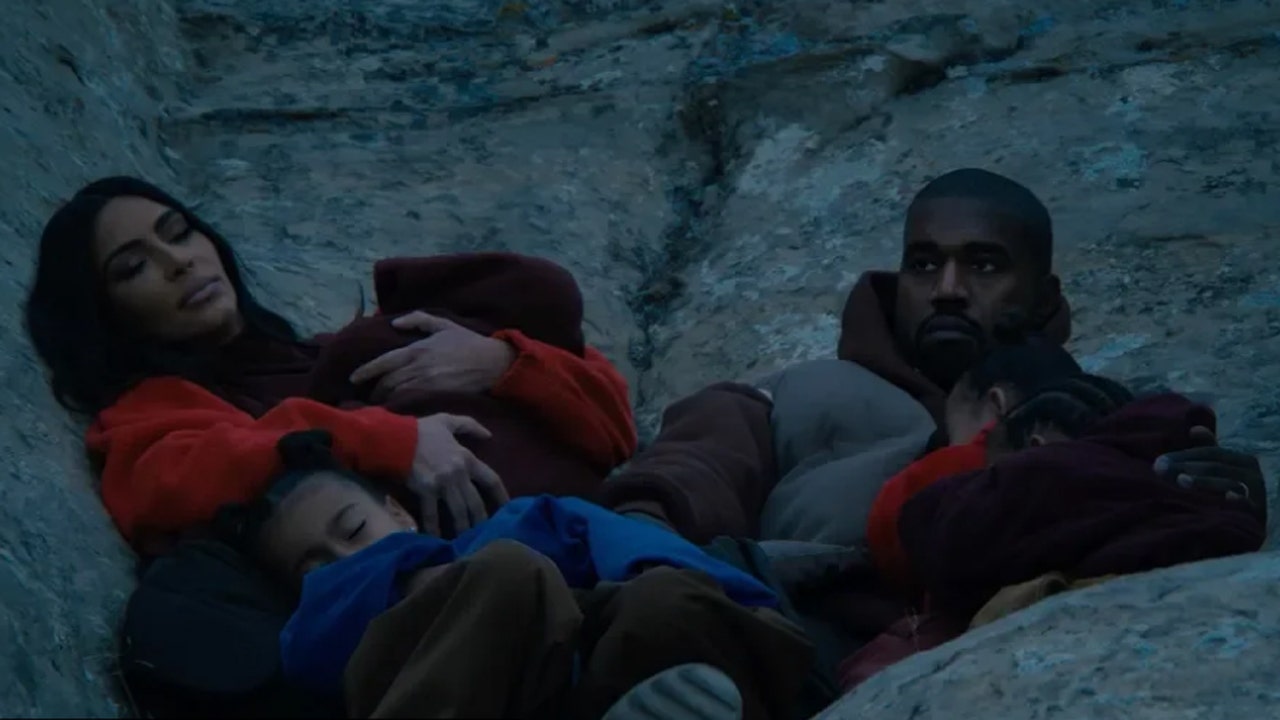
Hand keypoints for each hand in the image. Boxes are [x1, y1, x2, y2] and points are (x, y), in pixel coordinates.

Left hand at [349, 312, 516, 403]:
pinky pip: (410, 403)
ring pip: (395, 394)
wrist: (492, 363)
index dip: (365, 371)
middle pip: (386, 382)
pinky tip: (395, 409)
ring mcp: (426, 384)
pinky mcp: (435, 396)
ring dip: (384, 400)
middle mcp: (417, 367)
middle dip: (373, 390)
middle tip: (367, 395)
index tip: (353, 378)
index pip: (383, 362)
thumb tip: (396, 323)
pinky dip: (399, 406)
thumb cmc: (468, 343)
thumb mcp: (444, 324)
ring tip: (378, 404)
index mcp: (416, 349)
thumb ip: (418, 320)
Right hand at [409, 413, 509, 535]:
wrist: (395, 438)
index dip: (501, 496)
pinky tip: (438, 540)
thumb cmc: (421, 430)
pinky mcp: (425, 491)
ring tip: (466, 540)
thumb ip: (469, 425)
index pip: (492, 480)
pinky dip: (435, 529)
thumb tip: (489, 435)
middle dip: (482, 519)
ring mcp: (442, 484)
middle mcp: (459, 474)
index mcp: (467, 458)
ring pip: (459, 511)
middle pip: (476, 502)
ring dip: (463, 527)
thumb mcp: (447, 421)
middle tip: (486, 533)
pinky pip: (432, 514)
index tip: (508, 508)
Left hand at [1154, 426, 1266, 522]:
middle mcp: (1251, 473)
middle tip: (1161, 470)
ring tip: (1181, 481)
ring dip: (1204, 481)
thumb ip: (1208, 449)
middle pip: (1215, 467)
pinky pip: (1247, 505)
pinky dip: (1237, 500)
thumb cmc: (1233, 489)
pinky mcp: (1257, 513)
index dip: (1183, 455)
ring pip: (1228, 483)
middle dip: (1186, 467)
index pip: (1209, 453)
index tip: (1159, 461)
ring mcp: (1256, 493)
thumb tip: (1195, 428)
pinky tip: (1224, 498)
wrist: (1255, 521)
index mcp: (1241, 460)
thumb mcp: (1221, 468)